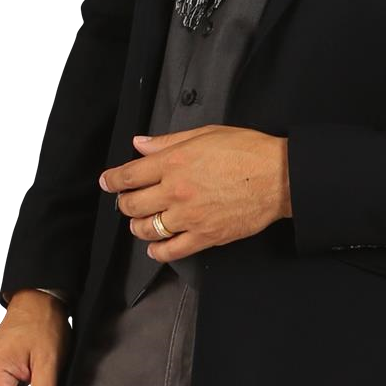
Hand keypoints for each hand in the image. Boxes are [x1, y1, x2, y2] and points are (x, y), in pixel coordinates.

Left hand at [100, 127, 290, 261]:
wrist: (278, 177)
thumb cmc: (246, 151)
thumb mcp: (205, 134)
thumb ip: (168, 141)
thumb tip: (140, 144)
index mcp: (174, 161)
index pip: (129, 175)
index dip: (113, 180)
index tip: (108, 183)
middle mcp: (175, 190)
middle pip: (132, 205)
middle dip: (124, 204)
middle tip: (127, 202)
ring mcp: (188, 216)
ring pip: (147, 229)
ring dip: (138, 226)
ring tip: (141, 222)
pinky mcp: (204, 237)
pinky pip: (171, 250)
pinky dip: (157, 251)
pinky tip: (155, 247)